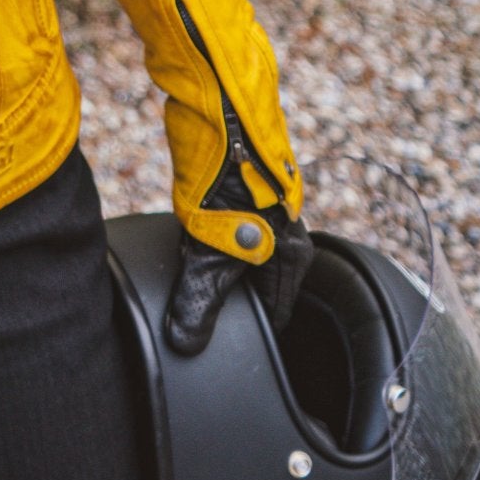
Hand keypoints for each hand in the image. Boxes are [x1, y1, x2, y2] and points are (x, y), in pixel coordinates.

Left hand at [164, 201, 313, 357]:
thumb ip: (197, 304)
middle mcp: (292, 238)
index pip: (278, 314)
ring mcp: (274, 216)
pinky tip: (200, 239)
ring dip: (226, 265)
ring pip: (251, 259)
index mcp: (293, 260)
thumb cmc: (226, 195)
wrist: (224, 135)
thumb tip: (185, 345)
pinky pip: (240, 235)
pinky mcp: (253, 199)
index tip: (229, 337)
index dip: (252, 329)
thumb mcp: (208, 259)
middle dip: (237, 297)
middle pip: (265, 286)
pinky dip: (221, 242)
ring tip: (199, 267)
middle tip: (205, 301)